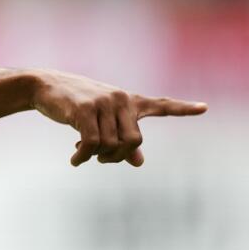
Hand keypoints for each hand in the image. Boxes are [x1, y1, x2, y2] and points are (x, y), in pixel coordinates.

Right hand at [30, 69, 206, 166]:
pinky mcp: (85, 109)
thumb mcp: (99, 121)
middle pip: (133, 142)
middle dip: (117, 157)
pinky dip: (83, 157)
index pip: (160, 105)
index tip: (205, 108)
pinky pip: (91, 144)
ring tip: (80, 154)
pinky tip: (74, 159)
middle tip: (101, 160)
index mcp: (128, 101)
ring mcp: (104, 103)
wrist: (44, 86)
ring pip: (111, 146)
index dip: (183, 108)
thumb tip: (139, 162)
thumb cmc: (73, 104)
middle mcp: (120, 99)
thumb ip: (121, 140)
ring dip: (95, 157)